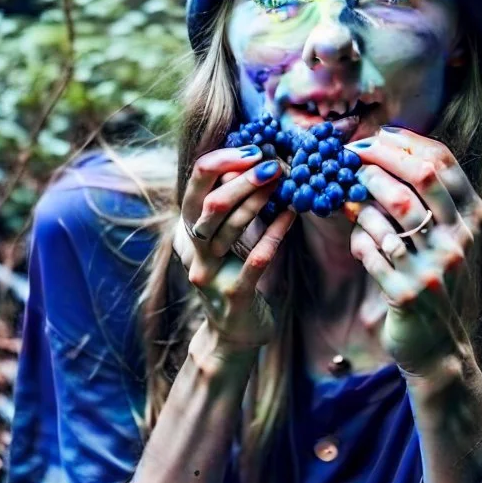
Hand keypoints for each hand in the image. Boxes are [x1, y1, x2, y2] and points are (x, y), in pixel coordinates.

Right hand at [173, 145, 294, 350]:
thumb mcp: (222, 240)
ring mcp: (210, 273)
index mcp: (188, 230)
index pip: (195, 186)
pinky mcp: (235, 294)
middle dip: (242, 179)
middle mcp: (193, 250)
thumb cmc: (234, 276)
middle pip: (210, 205)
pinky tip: (293, 214)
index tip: (252, 148)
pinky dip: (276, 232)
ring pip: (229, 229)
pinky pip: (257, 258)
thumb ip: (229, 206)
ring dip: (259, 201)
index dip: (222, 162)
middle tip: (272, 163)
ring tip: (284, 181)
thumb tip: (253, 159)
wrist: (233, 334)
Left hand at [343, 127, 481, 377]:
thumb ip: (433, 201)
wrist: (441, 347)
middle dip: (379, 160)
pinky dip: (359, 240)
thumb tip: (390, 148)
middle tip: (351, 157)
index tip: (377, 136)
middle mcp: (458, 239)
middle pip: (418, 177)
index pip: (443, 162)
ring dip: (362, 201)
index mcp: (472, 219)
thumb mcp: (450, 239)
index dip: (405, 142)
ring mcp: (434, 266)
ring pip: (390, 211)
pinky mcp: (406, 292)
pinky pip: (370, 250)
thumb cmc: (437, 282)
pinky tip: (360, 242)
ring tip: (352, 202)